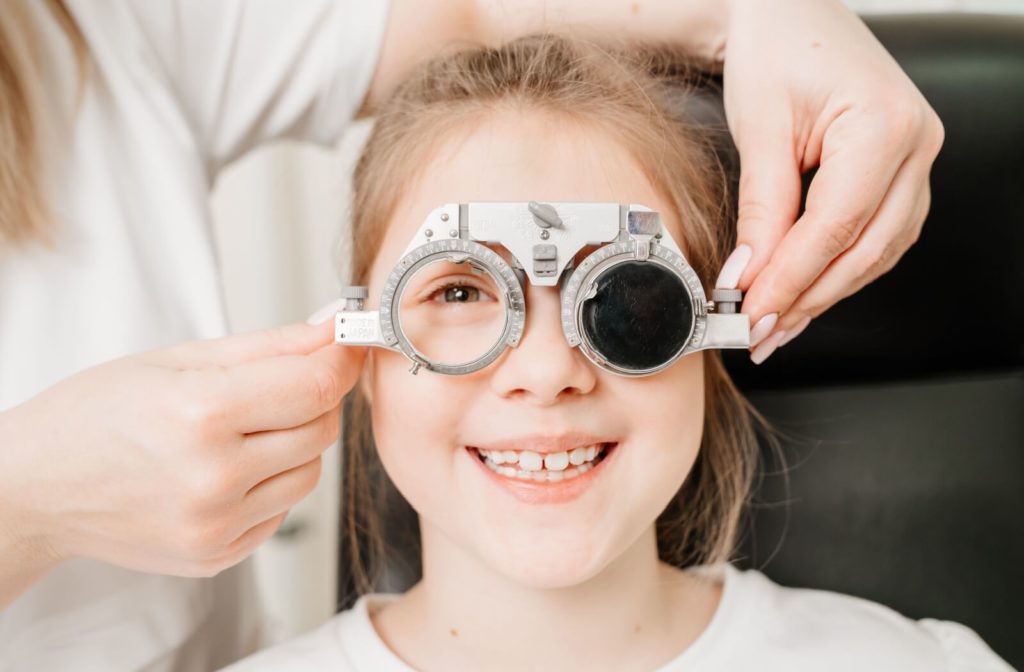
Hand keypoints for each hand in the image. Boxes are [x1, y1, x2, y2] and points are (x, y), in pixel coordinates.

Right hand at [0, 320, 364, 598]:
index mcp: (200, 414)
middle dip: (312, 398)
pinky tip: (223, 470)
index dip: (341, 360)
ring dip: (294, 444)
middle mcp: (213, 478)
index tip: (347, 343)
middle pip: (321, 428)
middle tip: (273, 385)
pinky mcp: (218, 556)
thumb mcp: (178, 358)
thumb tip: (334, 327)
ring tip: (238, 431)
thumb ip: (269, 345)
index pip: (316, 386)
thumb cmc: (97, 414)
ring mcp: (216, 526)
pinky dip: (269, 484)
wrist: (37, 488)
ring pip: (310, 472)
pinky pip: (282, 510)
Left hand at [718, 0, 943, 362]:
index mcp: (885, 126)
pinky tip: (802, 292)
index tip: (752, 316)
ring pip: (877, 252)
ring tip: (775, 325)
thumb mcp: (760, 129)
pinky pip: (876, 237)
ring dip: (824, 293)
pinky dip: (838, 270)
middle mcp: (917, 145)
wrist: (792, 15)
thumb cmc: (776, 52)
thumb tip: (750, 278)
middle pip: (866, 249)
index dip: (791, 280)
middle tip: (759, 334)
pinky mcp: (901, 172)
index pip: (836, 227)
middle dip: (808, 298)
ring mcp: (917, 161)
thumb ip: (763, 208)